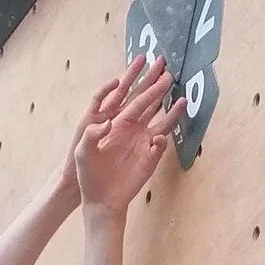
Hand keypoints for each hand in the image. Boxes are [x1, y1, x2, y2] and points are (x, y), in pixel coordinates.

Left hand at [74, 55, 186, 213]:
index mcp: (114, 122)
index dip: (135, 79)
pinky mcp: (151, 158)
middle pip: (147, 102)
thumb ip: (91, 136)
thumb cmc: (88, 175)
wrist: (100, 200)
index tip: (142, 63)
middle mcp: (131, 128)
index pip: (127, 96)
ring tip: (182, 96)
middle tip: (168, 68)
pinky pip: (161, 144)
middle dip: (156, 85)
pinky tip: (162, 135)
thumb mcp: (83, 154)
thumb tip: (107, 122)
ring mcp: (143, 142)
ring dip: (172, 109)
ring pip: (161, 121)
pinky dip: (164, 138)